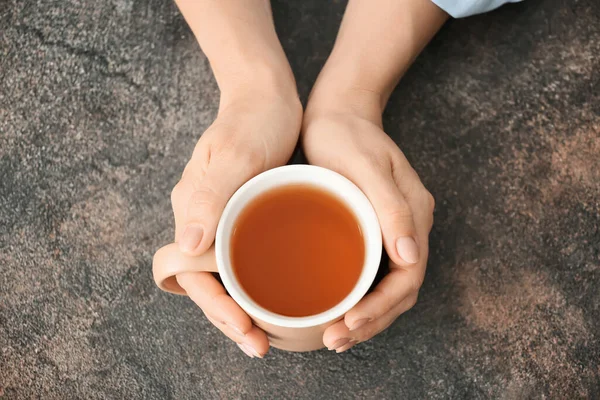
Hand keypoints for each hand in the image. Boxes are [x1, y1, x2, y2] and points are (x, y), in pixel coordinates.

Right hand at [170, 88, 301, 357]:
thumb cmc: (252, 119)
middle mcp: (202, 221)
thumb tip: (186, 247)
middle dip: (231, 319)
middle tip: (261, 346)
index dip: (216, 307)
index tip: (245, 329)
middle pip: (208, 283)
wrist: (267, 96)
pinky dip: (258, 285)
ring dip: (245, 308)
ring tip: (271, 335)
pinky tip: (284, 297)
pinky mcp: (245, 217)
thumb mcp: (235, 154)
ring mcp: (223, 221)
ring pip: (227, 278)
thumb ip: (209, 197)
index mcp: (191, 211)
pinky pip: (245, 260)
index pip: (191, 274)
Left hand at [302, 88, 434, 352]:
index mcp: (414, 214)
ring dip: (364, 317)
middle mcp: (407, 227)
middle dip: (370, 321)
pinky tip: (335, 309)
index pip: (407, 277)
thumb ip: (392, 207)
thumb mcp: (368, 165)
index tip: (349, 324)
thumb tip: (409, 256)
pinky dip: (357, 298)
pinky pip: (371, 273)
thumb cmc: (347, 136)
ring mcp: (390, 230)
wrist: (336, 113)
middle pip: (398, 290)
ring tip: (334, 337)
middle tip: (334, 340)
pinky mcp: (371, 229)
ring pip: (386, 287)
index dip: (381, 307)